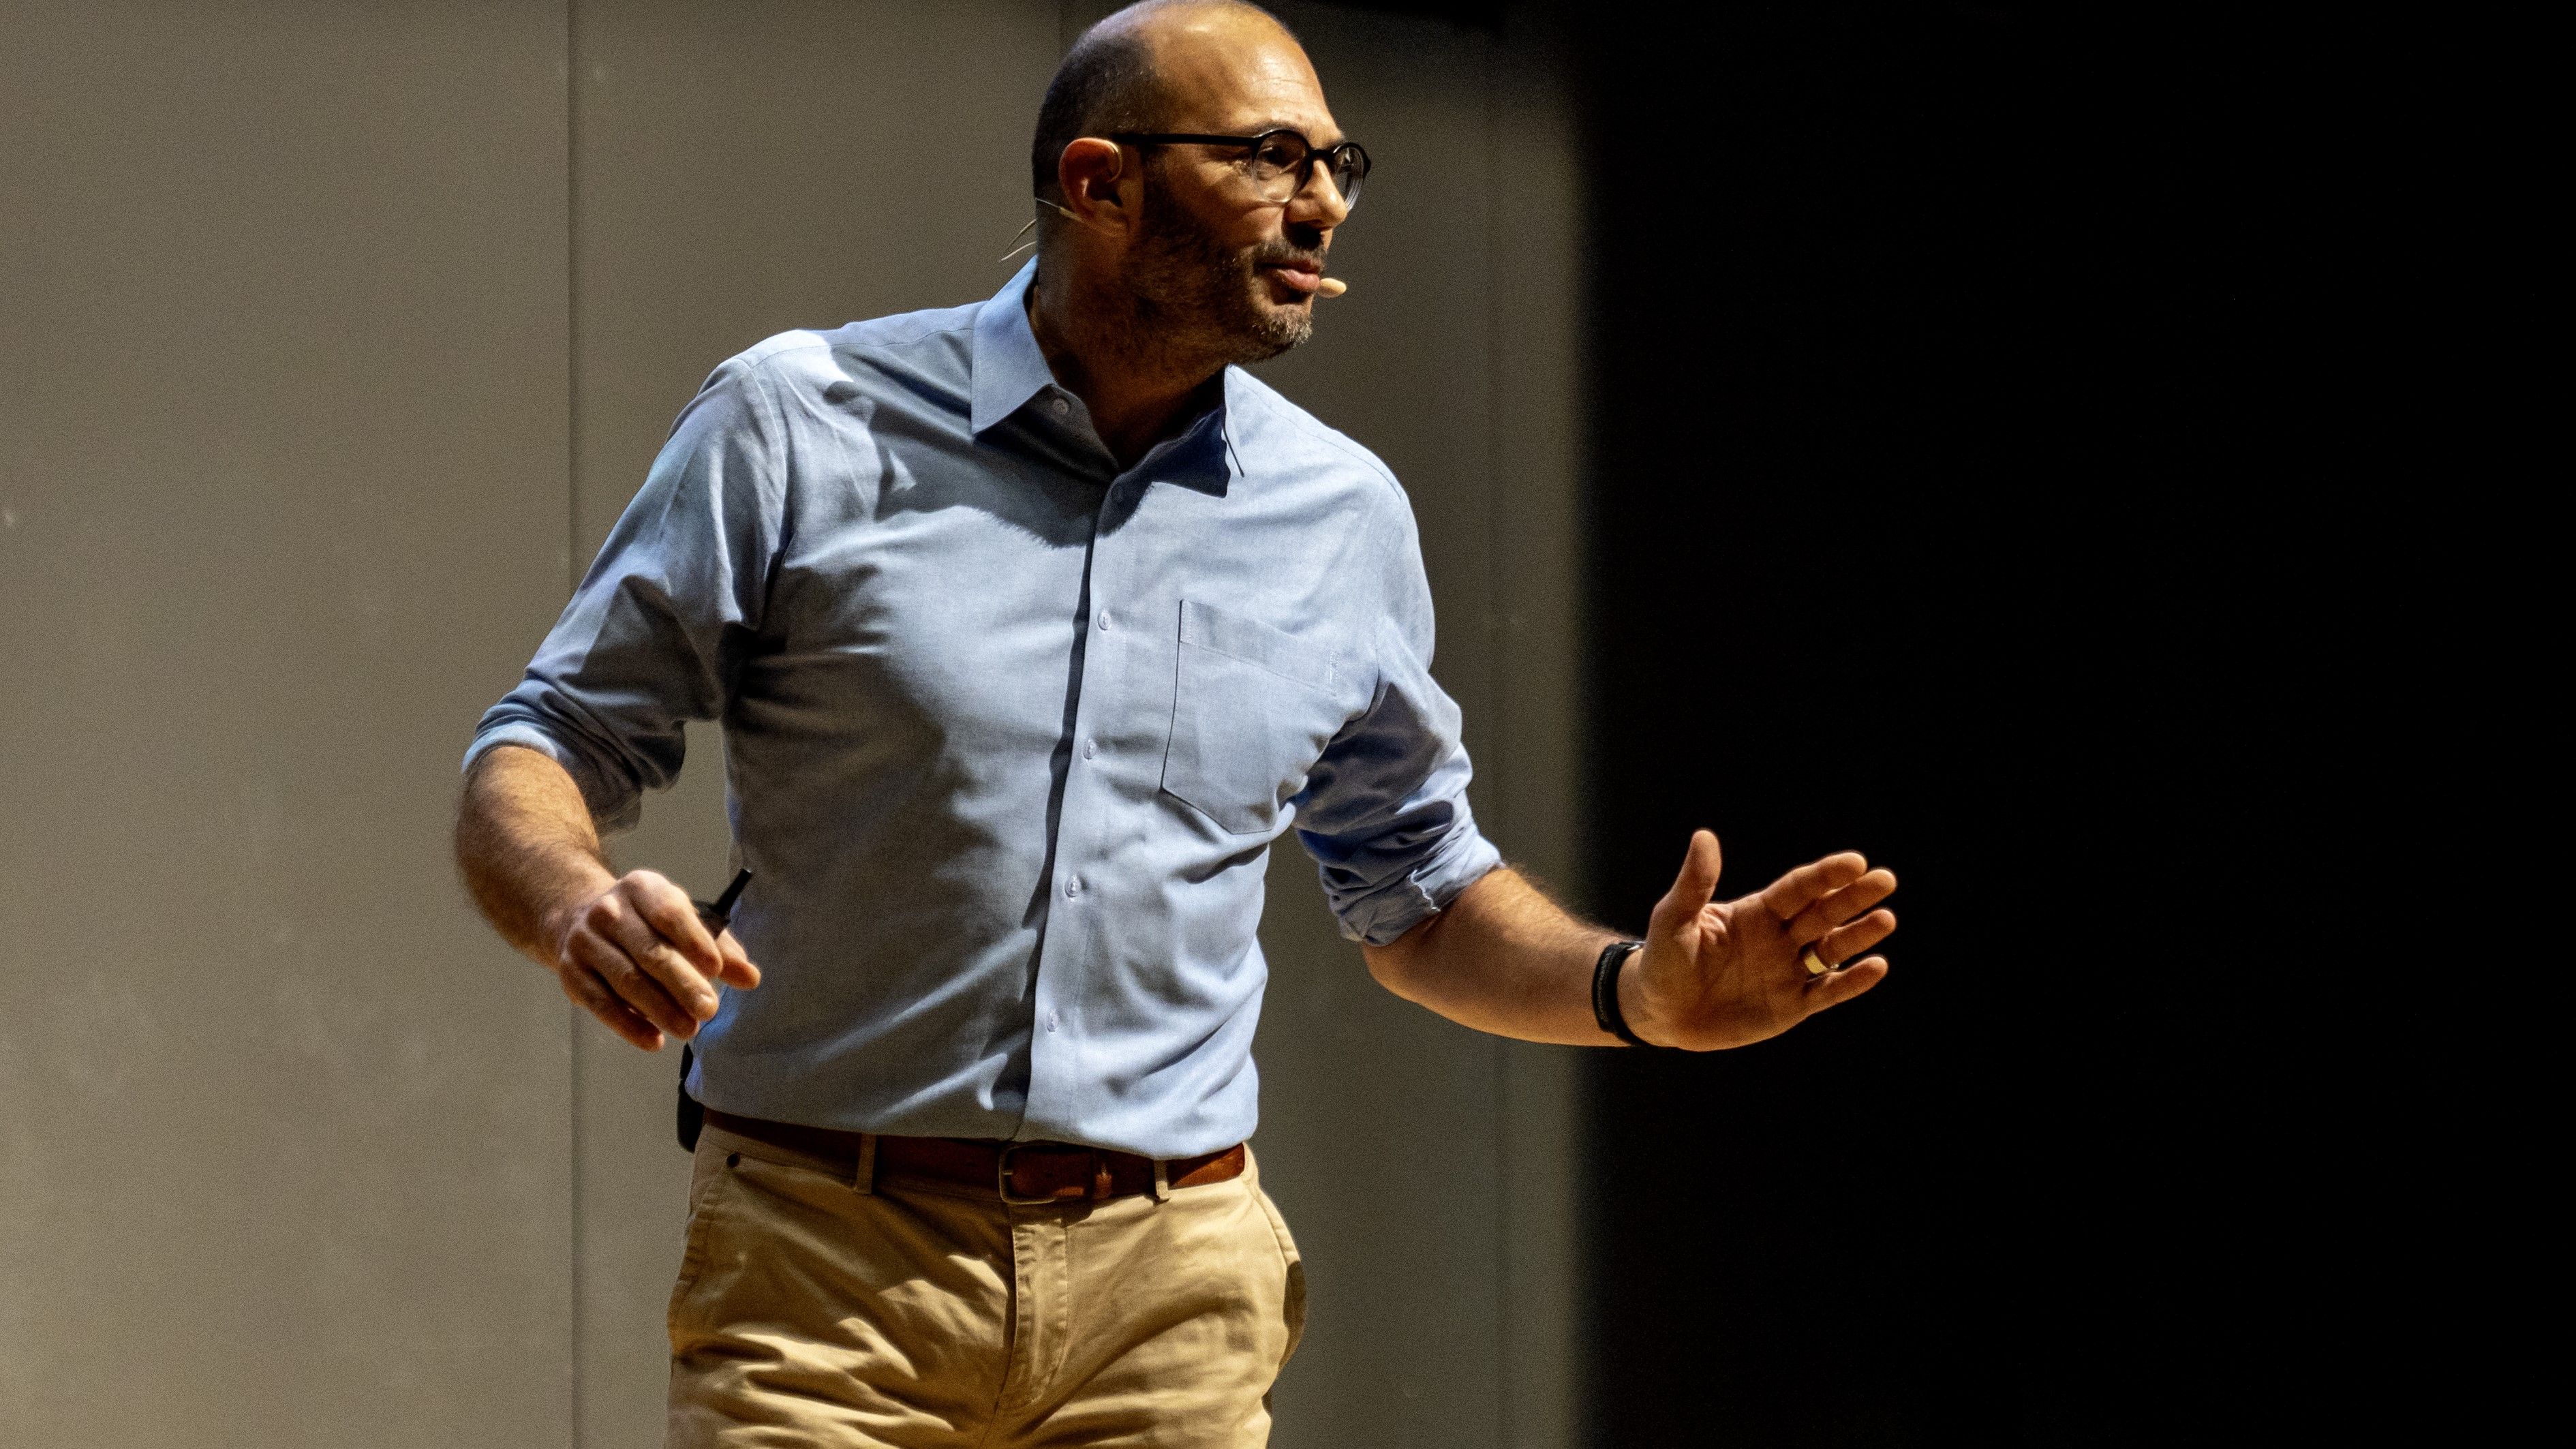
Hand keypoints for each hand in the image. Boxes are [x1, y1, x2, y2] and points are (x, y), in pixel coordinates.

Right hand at [546, 868, 761, 1050]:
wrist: (578, 919)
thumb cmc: (646, 922)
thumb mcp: (682, 920)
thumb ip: (720, 946)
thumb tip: (750, 978)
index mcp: (642, 888)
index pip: (669, 912)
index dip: (694, 940)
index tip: (716, 969)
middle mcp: (609, 911)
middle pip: (649, 951)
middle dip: (682, 983)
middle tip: (709, 1010)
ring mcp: (585, 941)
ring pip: (626, 980)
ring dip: (660, 1009)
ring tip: (689, 1029)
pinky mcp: (571, 973)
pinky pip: (601, 1004)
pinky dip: (629, 1025)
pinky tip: (655, 1041)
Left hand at [1622, 830, 1894, 1050]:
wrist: (1659, 1012)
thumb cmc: (1664, 959)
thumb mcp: (1673, 919)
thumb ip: (1694, 883)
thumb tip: (1704, 837)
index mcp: (1756, 912)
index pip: (1797, 889)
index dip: (1825, 876)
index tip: (1855, 862)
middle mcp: (1779, 938)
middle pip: (1823, 913)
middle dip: (1853, 897)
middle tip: (1886, 880)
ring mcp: (1787, 972)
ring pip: (1831, 950)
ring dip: (1858, 936)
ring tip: (1886, 919)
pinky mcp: (1790, 1006)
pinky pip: (1826, 992)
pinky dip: (1851, 982)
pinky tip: (1876, 967)